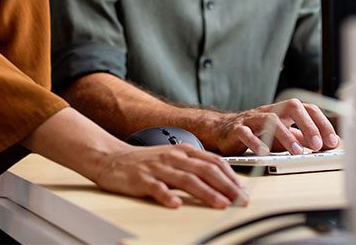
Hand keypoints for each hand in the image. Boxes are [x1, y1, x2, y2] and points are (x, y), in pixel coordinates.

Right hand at [91, 143, 247, 209]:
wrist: (112, 158)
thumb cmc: (145, 162)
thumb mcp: (173, 159)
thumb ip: (194, 168)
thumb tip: (222, 183)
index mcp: (182, 151)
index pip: (213, 162)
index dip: (231, 176)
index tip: (243, 191)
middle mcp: (172, 157)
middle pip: (204, 170)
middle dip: (226, 186)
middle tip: (240, 201)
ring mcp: (157, 168)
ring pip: (185, 179)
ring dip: (205, 192)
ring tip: (220, 204)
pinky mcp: (141, 179)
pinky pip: (156, 188)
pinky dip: (166, 196)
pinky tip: (175, 204)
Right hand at [210, 98, 340, 154]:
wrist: (222, 131)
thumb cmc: (256, 133)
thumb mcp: (282, 135)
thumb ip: (302, 138)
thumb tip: (328, 145)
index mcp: (282, 112)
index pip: (306, 108)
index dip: (321, 122)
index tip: (331, 141)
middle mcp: (268, 112)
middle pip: (291, 106)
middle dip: (307, 125)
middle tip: (317, 145)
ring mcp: (252, 119)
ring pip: (269, 119)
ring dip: (286, 135)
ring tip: (296, 152)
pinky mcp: (236, 130)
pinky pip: (246, 133)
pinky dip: (256, 143)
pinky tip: (265, 153)